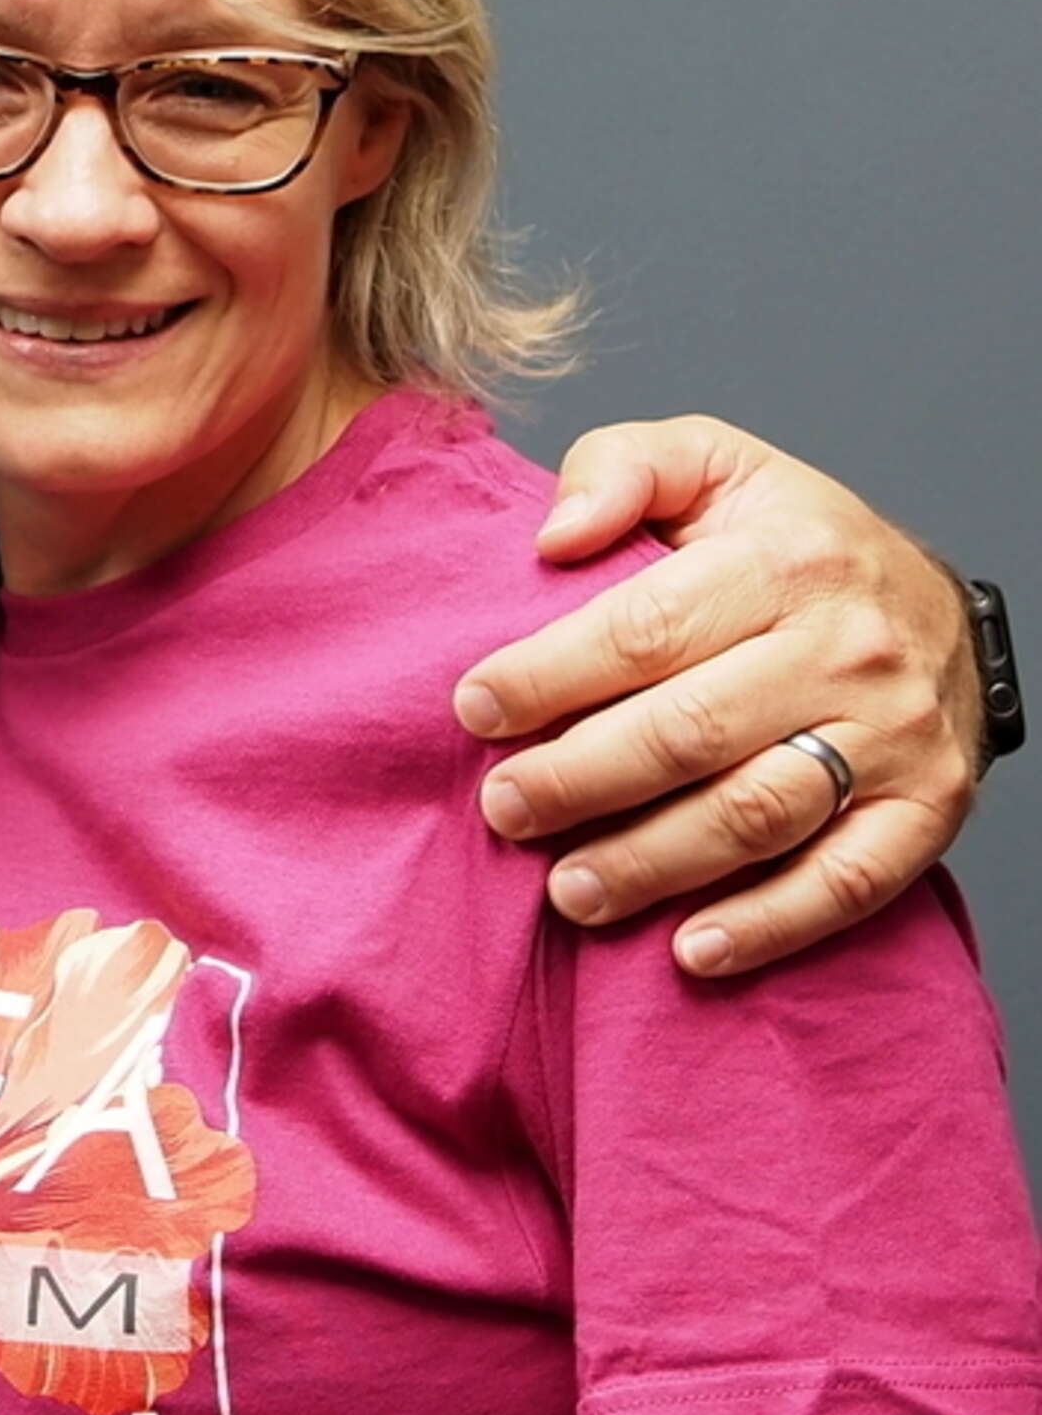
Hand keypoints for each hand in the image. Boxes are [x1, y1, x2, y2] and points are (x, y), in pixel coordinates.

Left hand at [453, 416, 975, 977]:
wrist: (941, 609)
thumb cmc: (793, 543)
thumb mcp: (714, 464)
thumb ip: (622, 468)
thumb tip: (553, 534)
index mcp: (784, 561)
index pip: (645, 629)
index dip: (548, 676)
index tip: (473, 710)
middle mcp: (846, 651)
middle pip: (690, 733)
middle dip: (579, 779)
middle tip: (503, 809)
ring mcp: (894, 737)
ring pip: (756, 815)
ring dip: (651, 864)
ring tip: (567, 889)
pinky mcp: (926, 811)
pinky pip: (846, 882)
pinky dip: (767, 925)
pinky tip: (688, 950)